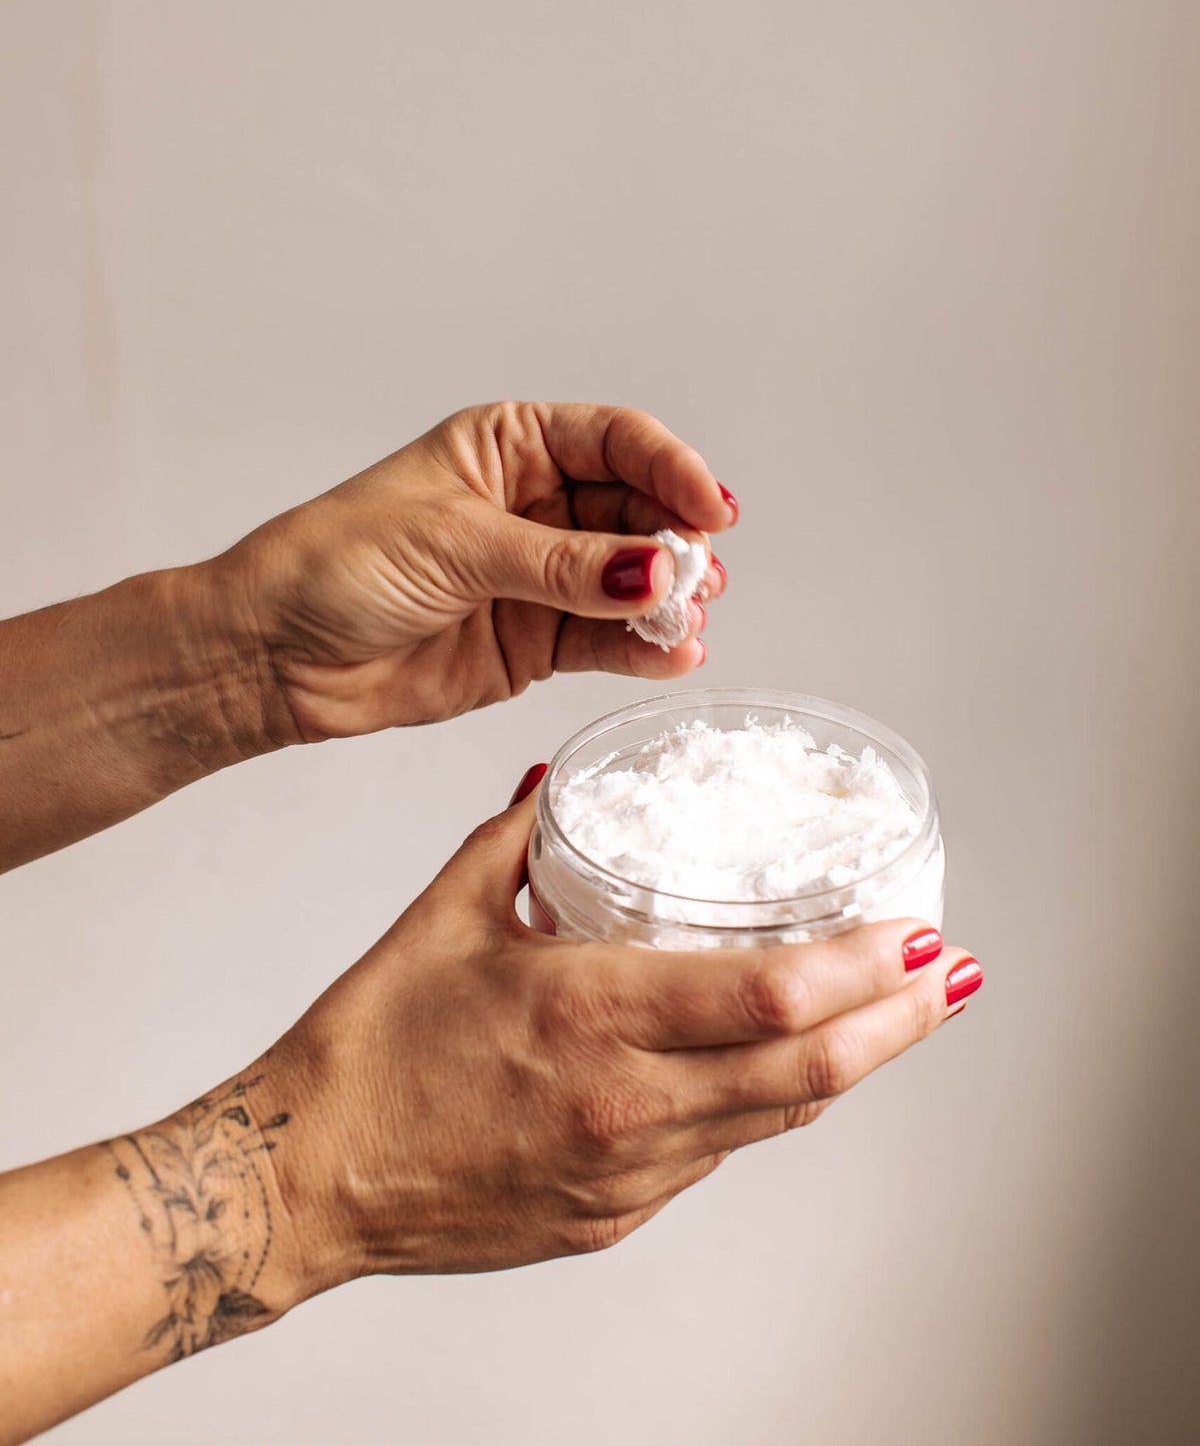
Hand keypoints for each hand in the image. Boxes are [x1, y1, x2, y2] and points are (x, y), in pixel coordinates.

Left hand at [220, 402, 735, 744]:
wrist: (275, 655)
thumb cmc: (336, 565)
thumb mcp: (455, 545)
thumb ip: (560, 564)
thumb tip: (653, 571)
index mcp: (510, 446)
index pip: (616, 440)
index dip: (672, 468)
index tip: (710, 508)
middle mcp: (534, 504)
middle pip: (637, 510)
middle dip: (676, 540)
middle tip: (699, 575)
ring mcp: (540, 576)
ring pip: (632, 579)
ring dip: (670, 598)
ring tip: (689, 619)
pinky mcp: (535, 642)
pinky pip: (608, 640)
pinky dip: (644, 649)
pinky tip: (673, 655)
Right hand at [261, 781, 981, 1290]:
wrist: (311, 1175)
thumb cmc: (371, 1047)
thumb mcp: (446, 913)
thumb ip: (521, 839)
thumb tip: (564, 784)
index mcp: (589, 1016)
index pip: (770, 998)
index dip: (865, 969)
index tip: (917, 931)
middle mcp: (626, 1105)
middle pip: (810, 1073)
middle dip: (900, 1022)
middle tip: (955, 975)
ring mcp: (628, 1173)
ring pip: (779, 1121)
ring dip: (853, 1065)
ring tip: (902, 1014)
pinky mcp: (616, 1213)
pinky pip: (722, 1153)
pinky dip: (773, 1105)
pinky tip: (792, 1069)